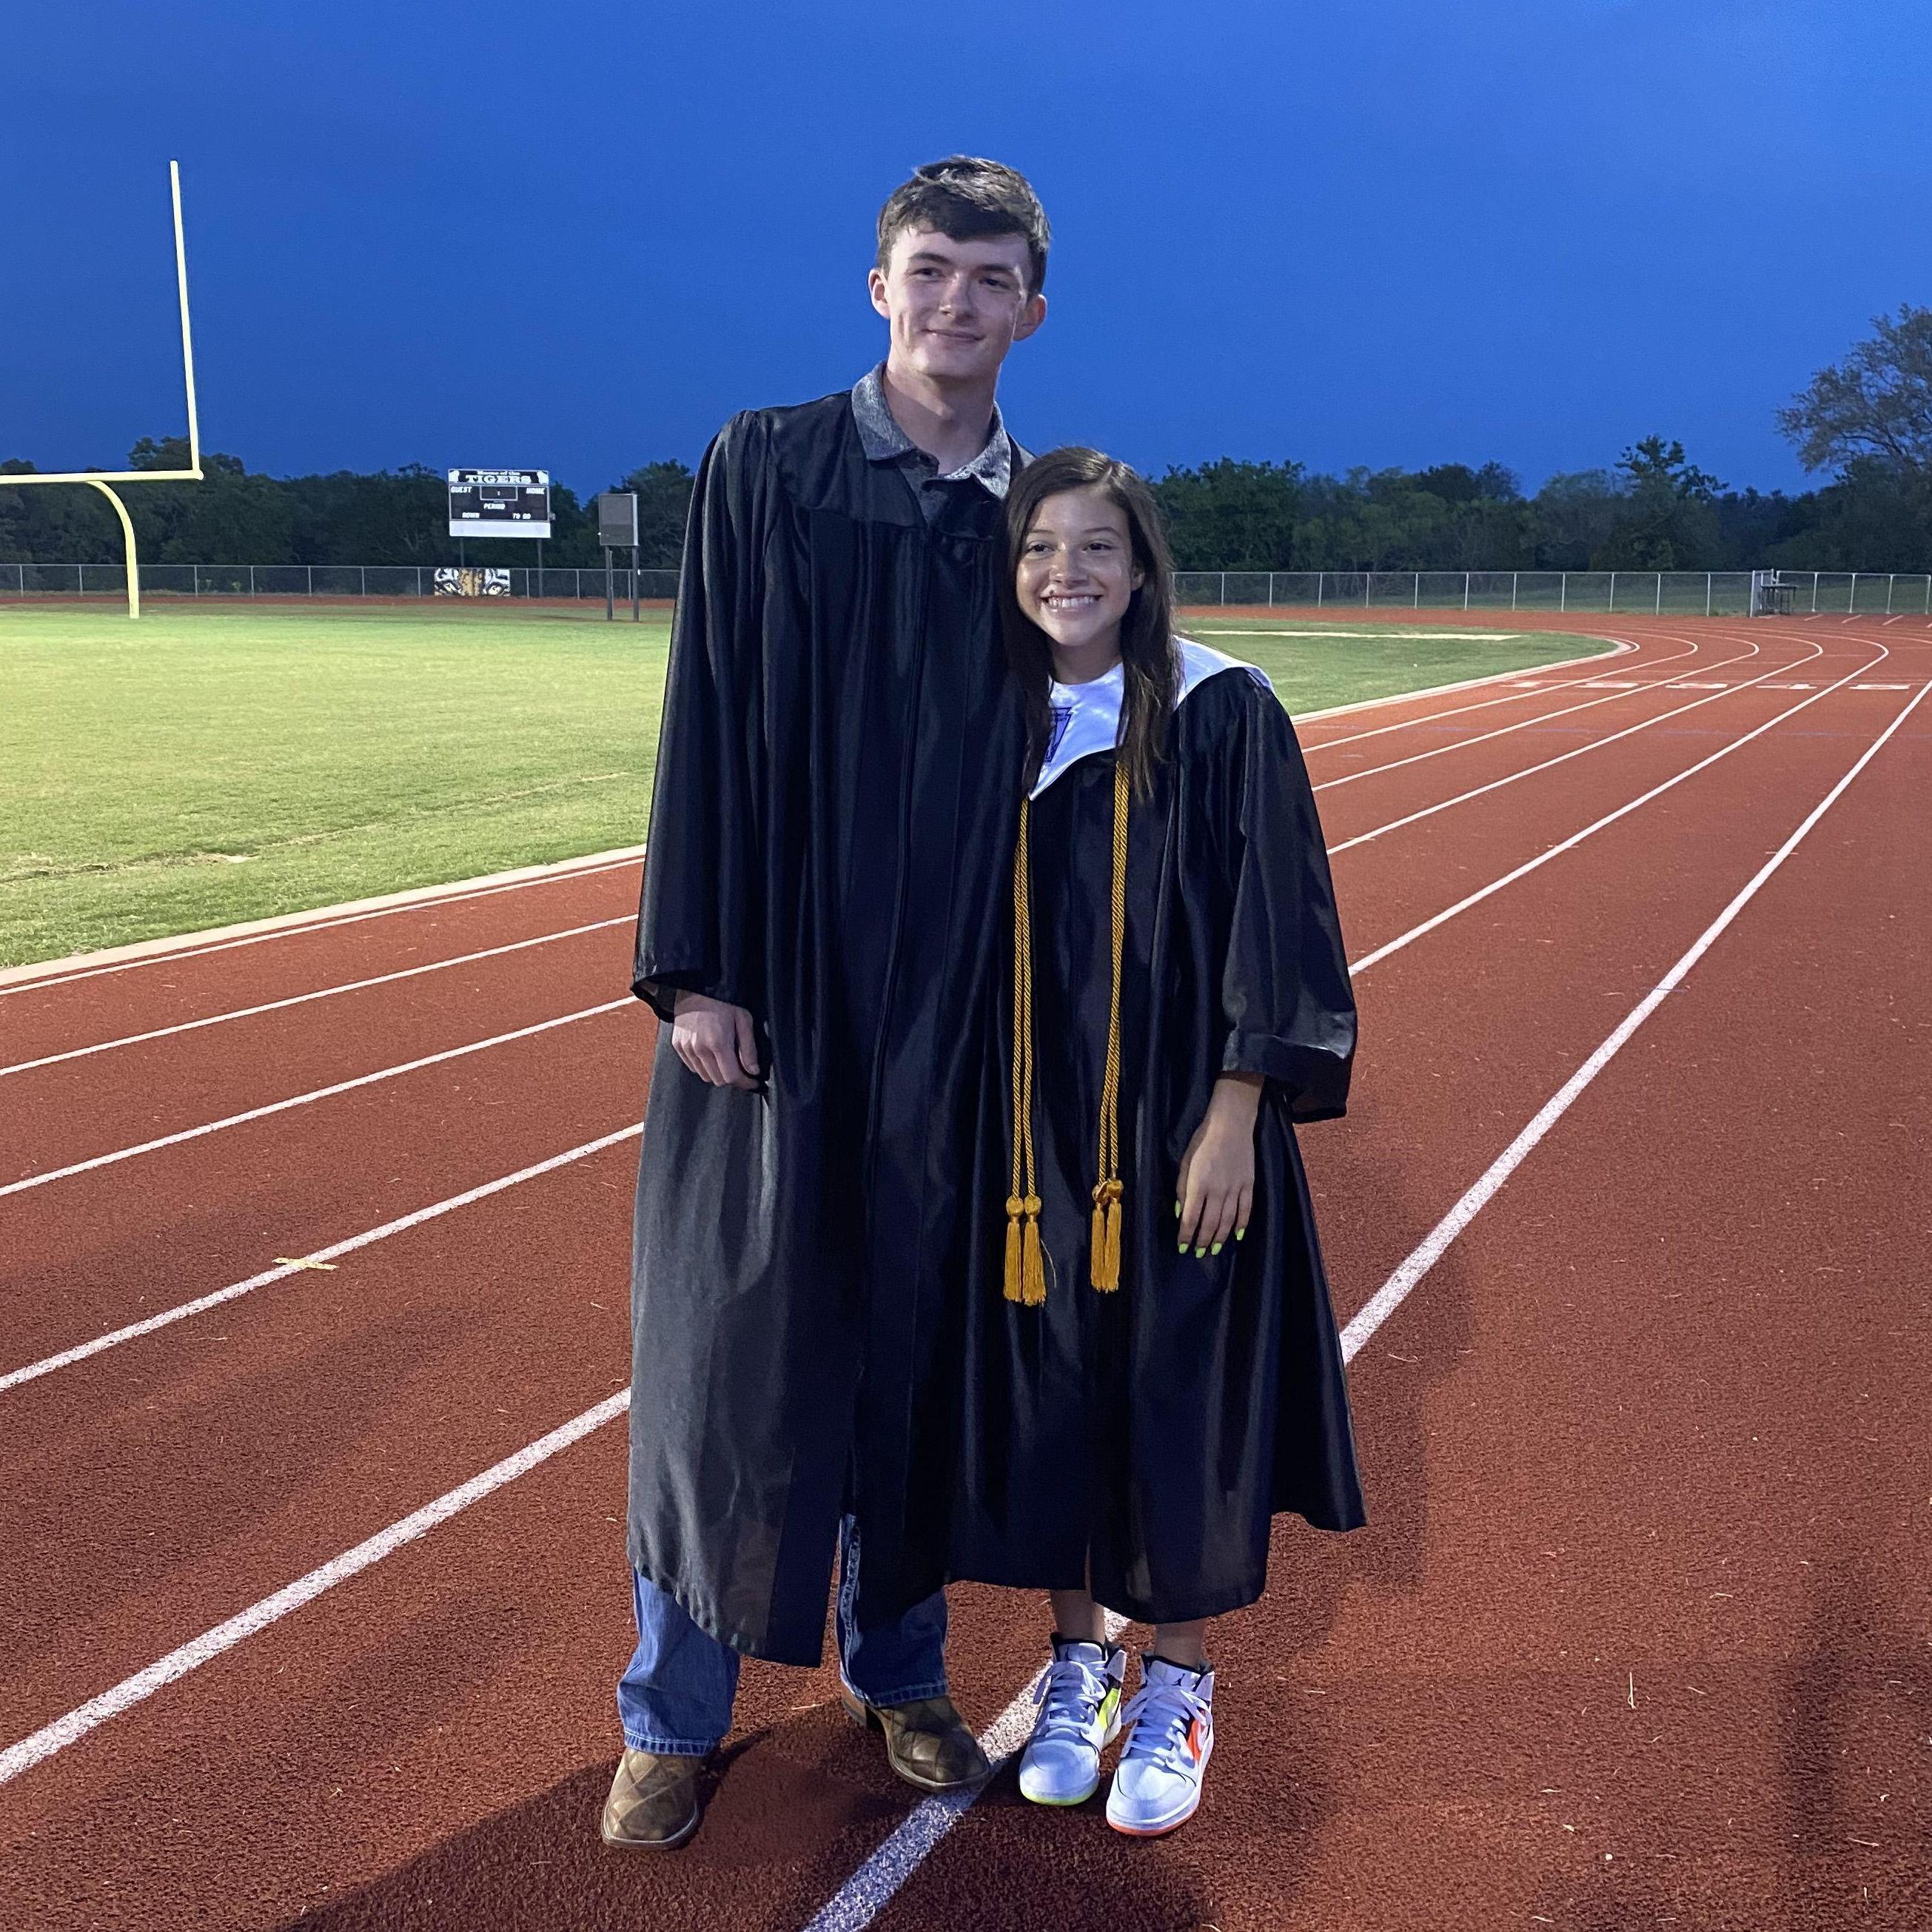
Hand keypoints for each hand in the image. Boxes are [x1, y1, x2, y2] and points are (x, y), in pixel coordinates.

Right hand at [670, 991, 759, 1089]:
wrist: (695, 987)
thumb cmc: (723, 1001)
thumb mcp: (743, 1020)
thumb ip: (748, 1048)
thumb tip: (753, 1071)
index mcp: (717, 1043)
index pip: (731, 1077)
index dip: (744, 1083)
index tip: (753, 1081)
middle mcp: (699, 1049)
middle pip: (718, 1080)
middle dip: (733, 1078)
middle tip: (742, 1070)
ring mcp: (686, 1048)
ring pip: (705, 1076)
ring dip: (718, 1074)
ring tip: (727, 1061)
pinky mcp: (678, 1046)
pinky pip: (693, 1067)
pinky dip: (704, 1067)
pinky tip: (712, 1055)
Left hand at [1176, 1075, 1261, 1255]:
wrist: (1231, 1124)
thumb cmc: (1202, 1140)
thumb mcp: (1185, 1162)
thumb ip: (1182, 1188)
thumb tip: (1180, 1212)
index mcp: (1198, 1184)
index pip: (1191, 1218)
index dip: (1186, 1236)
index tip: (1182, 1247)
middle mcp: (1218, 1190)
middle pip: (1209, 1224)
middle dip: (1202, 1242)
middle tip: (1198, 1254)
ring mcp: (1236, 1188)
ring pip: (1227, 1221)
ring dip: (1219, 1238)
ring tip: (1214, 1249)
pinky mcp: (1249, 1185)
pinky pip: (1246, 1210)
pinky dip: (1241, 1225)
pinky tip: (1236, 1236)